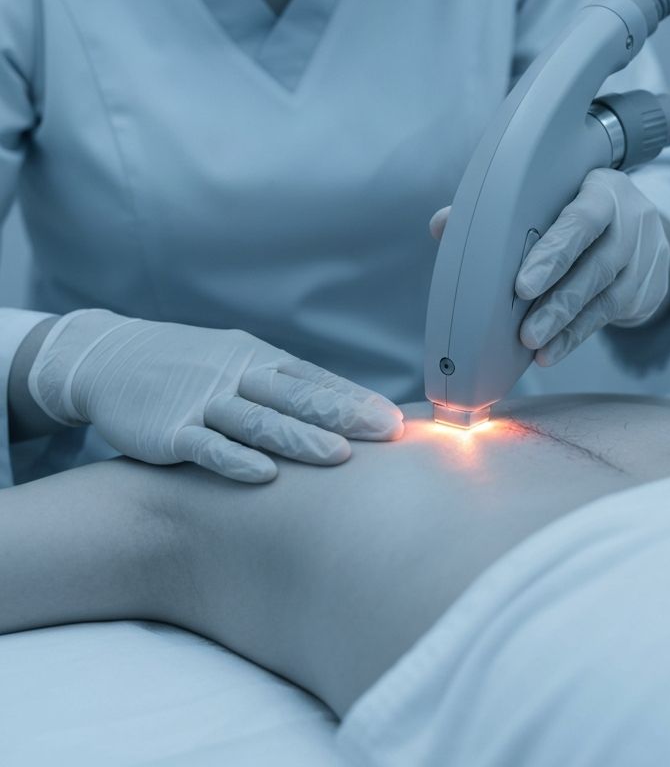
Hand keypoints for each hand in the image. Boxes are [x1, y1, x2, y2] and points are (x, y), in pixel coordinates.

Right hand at [28, 310, 403, 483]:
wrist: (111, 358)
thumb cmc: (192, 367)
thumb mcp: (240, 362)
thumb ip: (286, 385)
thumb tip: (346, 409)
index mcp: (259, 360)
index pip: (316, 380)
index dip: (356, 400)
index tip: (395, 421)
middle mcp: (238, 376)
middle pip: (298, 396)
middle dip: (345, 416)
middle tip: (386, 434)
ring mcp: (204, 402)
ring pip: (260, 421)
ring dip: (301, 438)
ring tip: (341, 456)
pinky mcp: (169, 431)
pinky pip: (207, 446)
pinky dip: (236, 460)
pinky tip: (265, 475)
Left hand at [429, 168, 669, 367]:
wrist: (641, 224)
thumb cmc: (578, 208)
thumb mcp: (553, 195)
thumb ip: (500, 209)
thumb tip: (442, 225)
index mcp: (602, 191)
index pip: (582, 220)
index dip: (554, 252)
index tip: (523, 285)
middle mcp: (631, 223)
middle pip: (597, 265)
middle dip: (558, 299)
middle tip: (525, 330)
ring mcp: (643, 259)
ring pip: (604, 297)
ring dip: (565, 325)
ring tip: (532, 345)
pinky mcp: (645, 289)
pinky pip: (608, 317)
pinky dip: (575, 337)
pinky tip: (550, 353)